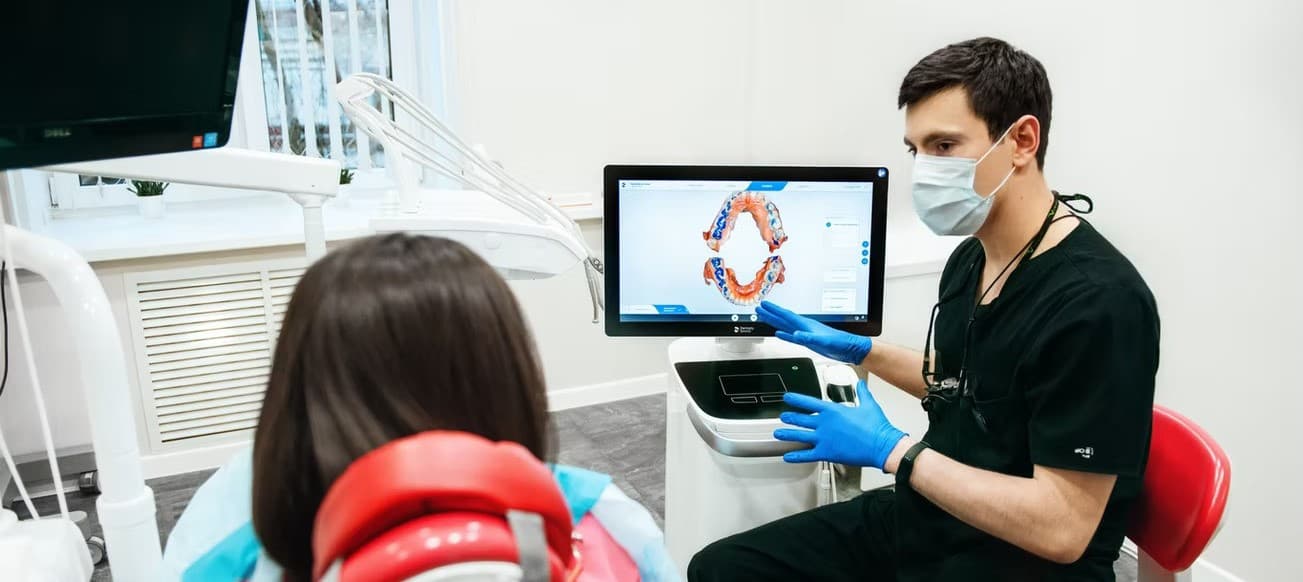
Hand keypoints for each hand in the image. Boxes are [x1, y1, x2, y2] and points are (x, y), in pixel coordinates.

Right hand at [756, 301, 872, 364]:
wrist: (849, 349)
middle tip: (760, 308)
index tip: (764, 305)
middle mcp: (804, 326)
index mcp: (806, 324)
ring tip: (765, 317)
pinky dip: (785, 334)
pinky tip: (780, 334)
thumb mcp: (824, 341)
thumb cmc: (839, 343)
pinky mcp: (808, 340)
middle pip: (783, 318)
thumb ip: (809, 338)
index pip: (786, 315)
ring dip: (775, 321)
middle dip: (771, 313)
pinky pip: (792, 336)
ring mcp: (806, 333)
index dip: (774, 310)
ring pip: (786, 325)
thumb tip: (796, 335)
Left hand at [774, 379, 905, 469]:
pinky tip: (787, 456)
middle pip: (801, 419)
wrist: (882, 445)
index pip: (809, 402)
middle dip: (790, 417)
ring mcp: (824, 438)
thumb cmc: (877, 427)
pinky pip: (806, 455)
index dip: (796, 399)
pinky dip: (795, 456)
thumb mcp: (868, 404)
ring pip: (799, 436)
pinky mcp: (826, 452)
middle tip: (782, 417)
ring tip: (778, 433)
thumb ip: (861, 393)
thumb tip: (860, 384)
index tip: (788, 397)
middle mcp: (825, 423)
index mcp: (833, 410)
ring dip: (787, 434)